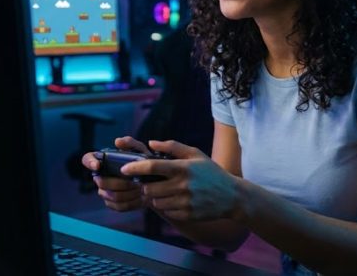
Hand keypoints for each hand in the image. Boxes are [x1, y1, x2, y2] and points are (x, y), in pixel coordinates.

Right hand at [81, 136, 149, 211]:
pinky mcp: (113, 203)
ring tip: (141, 188)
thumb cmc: (144, 163)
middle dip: (120, 182)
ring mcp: (105, 191)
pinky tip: (140, 197)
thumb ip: (130, 143)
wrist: (155, 182)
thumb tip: (117, 141)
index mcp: (104, 161)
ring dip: (128, 193)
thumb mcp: (141, 150)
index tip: (98, 165)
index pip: (87, 159)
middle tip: (136, 181)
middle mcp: (101, 176)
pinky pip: (118, 206)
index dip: (90, 162)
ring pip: (112, 195)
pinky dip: (131, 202)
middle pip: (102, 182)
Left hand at [121, 140, 241, 221]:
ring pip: (156, 201)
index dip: (135, 168)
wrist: (232, 196)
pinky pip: (166, 211)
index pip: (153, 166)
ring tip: (164, 191)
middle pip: (149, 188)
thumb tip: (150, 143)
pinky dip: (166, 206)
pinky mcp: (187, 214)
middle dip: (144, 186)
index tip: (124, 169)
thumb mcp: (195, 154)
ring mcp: (185, 202)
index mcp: (183, 168)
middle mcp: (183, 185)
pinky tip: (175, 200)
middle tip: (148, 182)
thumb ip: (172, 147)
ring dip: (155, 197)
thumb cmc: (211, 172)